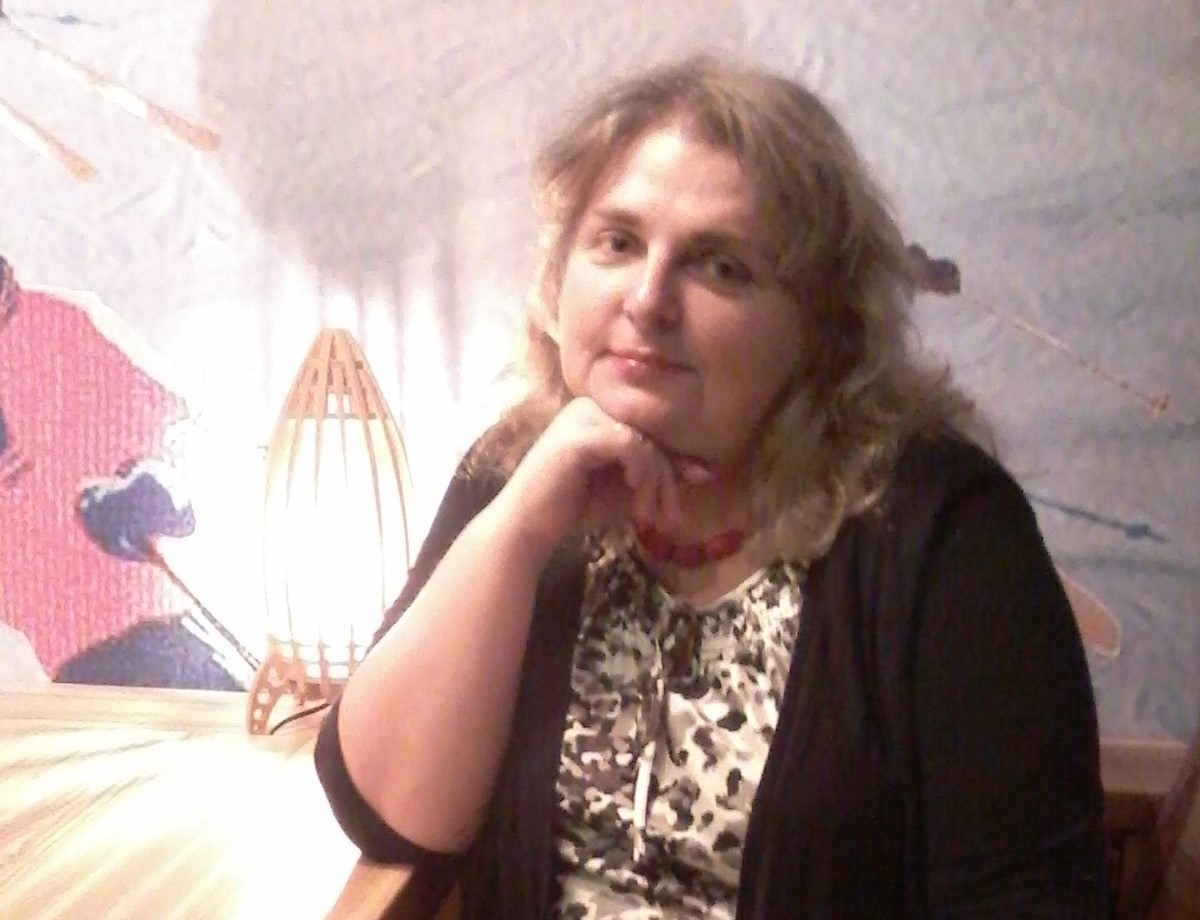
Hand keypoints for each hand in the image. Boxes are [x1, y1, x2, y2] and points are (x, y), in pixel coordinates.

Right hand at [497, 397, 697, 554]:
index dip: (674, 464)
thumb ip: (660, 477)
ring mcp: (582, 417)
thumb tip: (707, 470)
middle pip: (651, 434)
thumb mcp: (628, 490)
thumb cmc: (574, 507)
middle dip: (668, 479)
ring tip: (649, 518)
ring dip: (656, 483)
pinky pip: (629, 444)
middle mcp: (591, 406)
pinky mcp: (578, 436)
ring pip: (645, 441)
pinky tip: (634, 495)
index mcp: (602, 412)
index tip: (686, 497)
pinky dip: (641, 472)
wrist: (529, 527)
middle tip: (671, 519)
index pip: (652, 431)